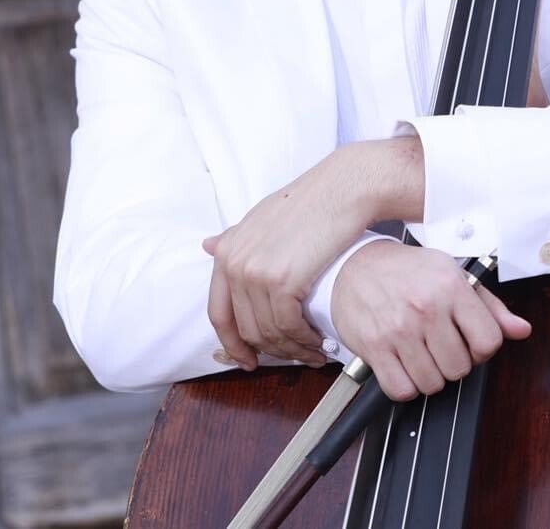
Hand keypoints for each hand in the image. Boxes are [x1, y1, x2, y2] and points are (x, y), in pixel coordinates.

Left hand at [202, 146, 379, 368]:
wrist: (342, 189)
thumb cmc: (309, 202)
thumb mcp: (261, 217)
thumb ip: (235, 237)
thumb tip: (207, 246)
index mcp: (227, 250)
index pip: (218, 313)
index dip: (233, 343)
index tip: (247, 359)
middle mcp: (235, 263)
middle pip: (246, 329)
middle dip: (270, 351)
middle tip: (294, 356)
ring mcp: (256, 273)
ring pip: (268, 333)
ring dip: (292, 350)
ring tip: (312, 352)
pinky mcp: (282, 281)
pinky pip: (288, 328)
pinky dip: (304, 341)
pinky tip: (318, 341)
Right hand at [330, 240, 530, 401]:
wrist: (355, 264)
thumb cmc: (406, 270)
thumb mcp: (451, 274)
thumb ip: (489, 306)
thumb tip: (521, 330)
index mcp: (451, 286)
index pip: (489, 341)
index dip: (481, 348)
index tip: (468, 341)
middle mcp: (426, 308)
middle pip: (460, 368)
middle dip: (453, 362)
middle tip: (439, 344)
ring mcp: (399, 329)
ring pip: (432, 383)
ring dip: (429, 375)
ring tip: (420, 352)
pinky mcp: (375, 346)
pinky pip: (402, 390)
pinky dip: (404, 384)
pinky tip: (402, 363)